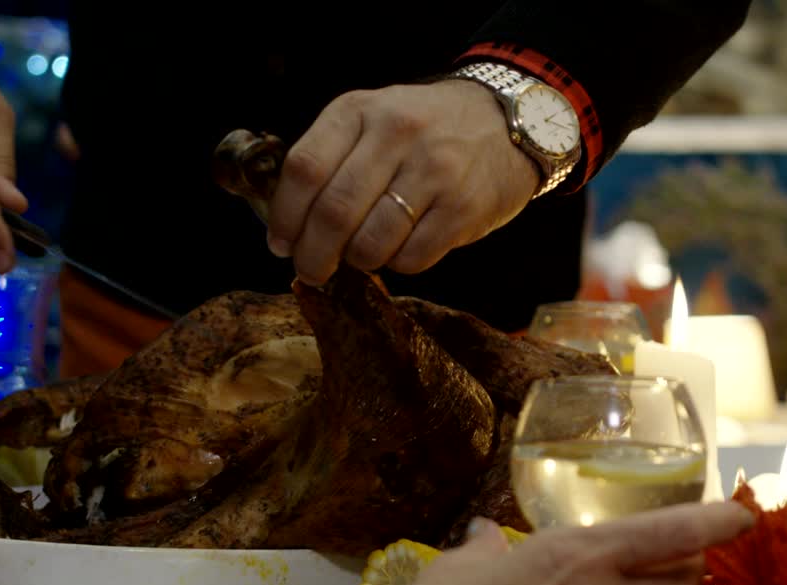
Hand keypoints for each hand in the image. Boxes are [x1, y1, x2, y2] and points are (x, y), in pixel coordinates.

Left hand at [266, 79, 539, 285]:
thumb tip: (290, 225)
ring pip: (370, 243)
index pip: (304, 169)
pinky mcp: (463, 207)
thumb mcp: (373, 119)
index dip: (285, 217)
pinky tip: (403, 246)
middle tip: (312, 271)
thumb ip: (332, 158)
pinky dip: (398, 263)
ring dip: (358, 261)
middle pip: (334, 212)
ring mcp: (433, 170)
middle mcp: (396, 134)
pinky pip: (411, 258)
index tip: (281, 244)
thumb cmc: (426, 130)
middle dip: (314, 255)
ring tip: (363, 254)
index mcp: (360, 110)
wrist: (506, 123)